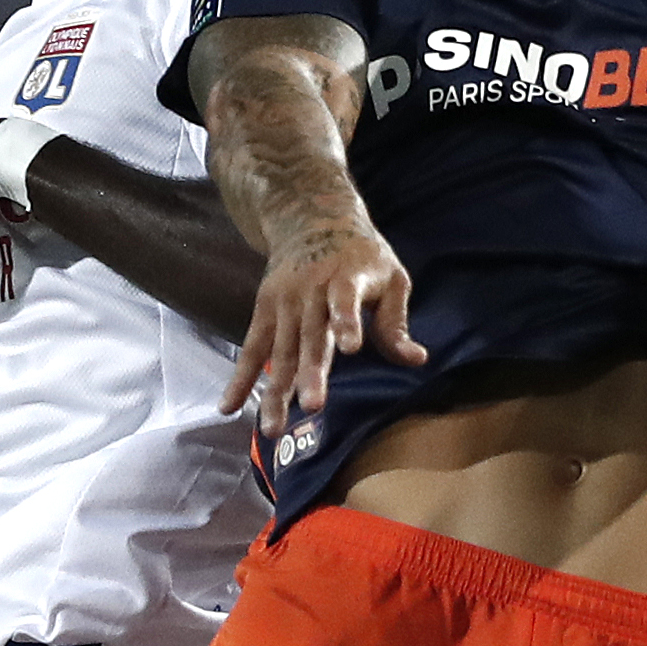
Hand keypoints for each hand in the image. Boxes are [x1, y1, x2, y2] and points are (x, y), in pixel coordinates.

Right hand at [220, 224, 427, 432]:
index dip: (347, 322)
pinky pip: (252, 348)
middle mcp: (310, 291)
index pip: (346, 301)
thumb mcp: (390, 277)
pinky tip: (228, 407)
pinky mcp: (264, 310)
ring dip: (275, 390)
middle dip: (310, 373)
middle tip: (312, 407)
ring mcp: (283, 302)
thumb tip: (418, 360)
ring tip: (272, 427)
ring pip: (280, 351)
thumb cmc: (361, 256)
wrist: (311, 217)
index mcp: (346, 277)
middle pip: (310, 336)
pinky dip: (240, 378)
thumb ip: (396, 322)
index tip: (351, 348)